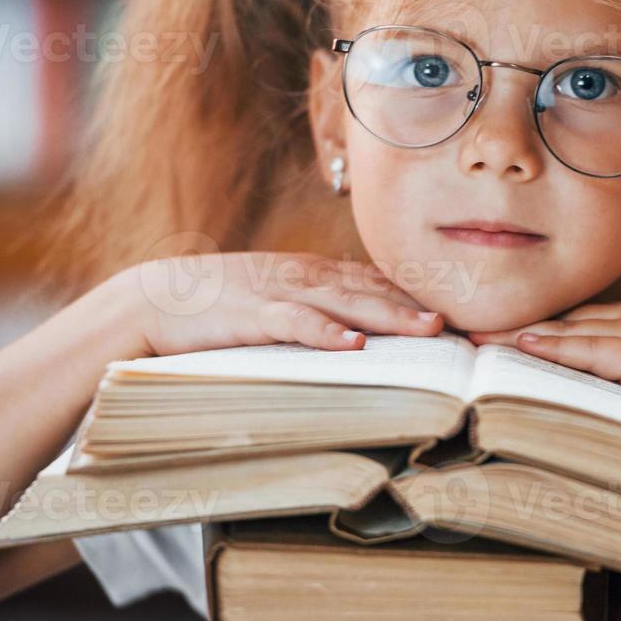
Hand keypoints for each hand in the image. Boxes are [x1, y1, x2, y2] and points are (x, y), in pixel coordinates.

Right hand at [113, 251, 443, 357]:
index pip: (380, 283)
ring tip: (431, 330)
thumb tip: (366, 335)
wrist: (151, 300)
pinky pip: (293, 323)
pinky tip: (352, 346)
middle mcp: (304, 277)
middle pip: (375, 289)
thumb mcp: (278, 304)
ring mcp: (278, 293)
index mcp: (313, 275)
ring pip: (346, 302)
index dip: (423, 298)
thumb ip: (320, 312)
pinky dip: (324, 333)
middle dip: (424, 306)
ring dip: (390, 316)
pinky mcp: (250, 314)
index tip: (466, 317)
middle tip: (470, 326)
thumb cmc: (217, 308)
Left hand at [467, 293, 620, 431]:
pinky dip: (546, 348)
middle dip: (516, 326)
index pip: (581, 320)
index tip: (502, 333)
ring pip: (564, 330)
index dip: (540, 328)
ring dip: (517, 335)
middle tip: (469, 330)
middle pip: (563, 319)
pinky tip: (515, 349)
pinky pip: (583, 350)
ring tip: (473, 340)